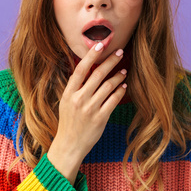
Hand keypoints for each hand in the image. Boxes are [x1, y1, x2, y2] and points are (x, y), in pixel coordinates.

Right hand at [47, 42, 127, 184]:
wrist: (69, 145)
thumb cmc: (68, 122)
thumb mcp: (66, 102)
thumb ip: (75, 87)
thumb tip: (87, 69)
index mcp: (69, 93)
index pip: (80, 69)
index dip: (91, 56)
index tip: (100, 45)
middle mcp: (79, 99)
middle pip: (97, 74)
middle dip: (110, 61)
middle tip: (120, 52)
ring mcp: (90, 108)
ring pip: (108, 86)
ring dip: (118, 76)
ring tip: (124, 71)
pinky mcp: (100, 118)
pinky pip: (114, 100)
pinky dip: (120, 91)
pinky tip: (124, 86)